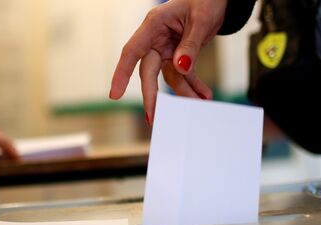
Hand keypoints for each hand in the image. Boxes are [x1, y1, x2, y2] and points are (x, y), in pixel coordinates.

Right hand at [109, 0, 226, 124]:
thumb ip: (190, 46)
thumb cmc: (205, 1)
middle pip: (148, 71)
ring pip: (168, 77)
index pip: (132, 51)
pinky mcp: (178, 56)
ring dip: (184, 92)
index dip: (121, 74)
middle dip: (152, 96)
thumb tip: (181, 68)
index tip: (115, 94)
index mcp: (154, 25)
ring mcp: (166, 49)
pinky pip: (183, 75)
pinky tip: (203, 94)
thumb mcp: (200, 21)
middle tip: (154, 117)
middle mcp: (155, 39)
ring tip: (200, 101)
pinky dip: (193, 85)